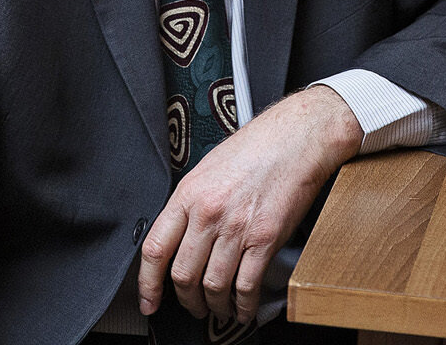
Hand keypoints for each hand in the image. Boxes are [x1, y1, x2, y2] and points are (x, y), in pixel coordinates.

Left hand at [138, 85, 362, 324]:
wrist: (297, 136)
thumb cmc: (258, 146)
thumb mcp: (209, 168)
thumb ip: (192, 202)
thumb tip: (181, 236)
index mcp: (189, 193)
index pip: (155, 249)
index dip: (147, 284)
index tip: (149, 301)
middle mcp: (209, 212)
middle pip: (183, 275)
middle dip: (187, 300)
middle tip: (193, 305)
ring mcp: (236, 227)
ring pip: (213, 285)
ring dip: (215, 306)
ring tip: (219, 308)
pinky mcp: (265, 238)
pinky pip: (246, 285)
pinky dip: (243, 305)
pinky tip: (243, 307)